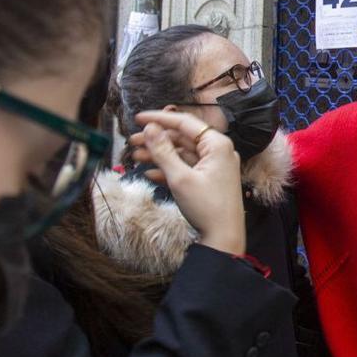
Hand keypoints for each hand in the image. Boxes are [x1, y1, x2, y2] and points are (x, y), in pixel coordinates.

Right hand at [128, 111, 245, 255]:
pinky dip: (169, 170)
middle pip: (182, 138)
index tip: (138, 118)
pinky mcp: (210, 180)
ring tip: (135, 158)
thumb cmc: (206, 206)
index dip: (159, 118)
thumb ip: (163, 151)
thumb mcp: (180, 177)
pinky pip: (187, 169)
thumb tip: (150, 128)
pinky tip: (149, 174)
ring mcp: (215, 166)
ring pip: (182, 154)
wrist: (224, 238)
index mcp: (217, 144)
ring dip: (159, 156)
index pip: (185, 122)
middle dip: (156, 140)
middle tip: (132, 142)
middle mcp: (218, 151)